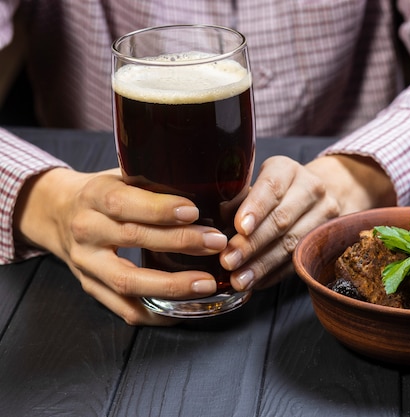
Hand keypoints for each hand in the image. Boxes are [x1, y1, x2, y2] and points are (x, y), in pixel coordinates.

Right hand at [13, 167, 227, 325]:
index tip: (193, 211)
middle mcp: (86, 230)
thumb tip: (207, 182)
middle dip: (180, 242)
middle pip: (133, 239)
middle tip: (217, 242)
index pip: (123, 203)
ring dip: (171, 285)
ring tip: (207, 283)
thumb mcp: (121, 175)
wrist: (58, 213)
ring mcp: (87, 264)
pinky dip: (156, 314)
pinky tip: (185, 309)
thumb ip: (154, 179)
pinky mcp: (92, 288)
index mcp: (94, 196)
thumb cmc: (105, 192)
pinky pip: (124, 310)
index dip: (158, 209)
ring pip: (128, 281)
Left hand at [221, 154, 396, 290]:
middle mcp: (311, 189)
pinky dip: (275, 274)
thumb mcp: (255, 185)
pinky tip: (256, 282)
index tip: (239, 227)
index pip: (272, 186)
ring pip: (292, 243)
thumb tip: (219, 223)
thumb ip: (237, 200)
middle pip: (282, 219)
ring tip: (239, 279)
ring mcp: (325, 214)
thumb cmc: (274, 192)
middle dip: (252, 243)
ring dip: (263, 264)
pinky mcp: (328, 239)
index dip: (256, 207)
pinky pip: (299, 260)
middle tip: (228, 260)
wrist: (316, 197)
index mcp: (287, 170)